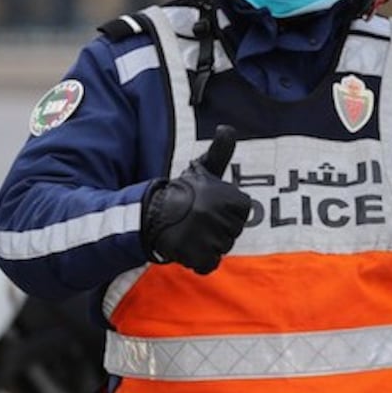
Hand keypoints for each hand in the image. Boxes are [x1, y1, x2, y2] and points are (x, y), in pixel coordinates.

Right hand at [142, 125, 250, 274]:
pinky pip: (208, 264)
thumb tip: (226, 128)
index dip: (228, 211)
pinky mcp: (195, 254)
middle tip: (197, 219)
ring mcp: (207, 236)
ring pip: (222, 248)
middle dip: (218, 228)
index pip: (243, 212)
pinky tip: (187, 247)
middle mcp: (218, 216)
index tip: (209, 205)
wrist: (148, 213)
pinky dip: (199, 260)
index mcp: (229, 197)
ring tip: (191, 231)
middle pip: (233, 232)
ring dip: (208, 244)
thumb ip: (221, 152)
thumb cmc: (182, 192)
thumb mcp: (203, 170)